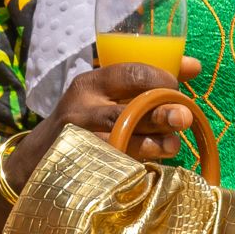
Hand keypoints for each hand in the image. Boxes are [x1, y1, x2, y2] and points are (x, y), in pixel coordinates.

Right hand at [0, 54, 195, 195]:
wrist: (39, 160)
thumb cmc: (86, 119)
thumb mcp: (107, 94)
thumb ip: (147, 82)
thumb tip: (194, 67)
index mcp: (90, 83)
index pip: (130, 73)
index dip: (160, 80)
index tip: (176, 87)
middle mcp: (81, 109)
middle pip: (127, 110)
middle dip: (161, 113)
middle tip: (184, 118)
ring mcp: (80, 140)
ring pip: (122, 140)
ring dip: (154, 144)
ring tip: (173, 146)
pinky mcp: (82, 166)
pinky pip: (116, 166)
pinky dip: (139, 165)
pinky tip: (154, 165)